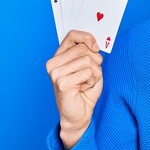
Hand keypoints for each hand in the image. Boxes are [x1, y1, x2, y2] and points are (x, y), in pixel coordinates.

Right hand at [45, 30, 103, 149]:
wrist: (79, 114)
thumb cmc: (84, 90)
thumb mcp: (89, 67)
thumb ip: (88, 53)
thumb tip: (93, 44)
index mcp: (58, 56)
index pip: (72, 35)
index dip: (87, 38)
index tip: (95, 48)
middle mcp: (53, 63)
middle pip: (84, 48)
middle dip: (95, 62)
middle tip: (90, 75)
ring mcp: (55, 73)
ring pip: (88, 60)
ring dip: (95, 74)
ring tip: (86, 83)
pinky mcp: (62, 82)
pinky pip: (88, 72)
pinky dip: (92, 81)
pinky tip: (83, 89)